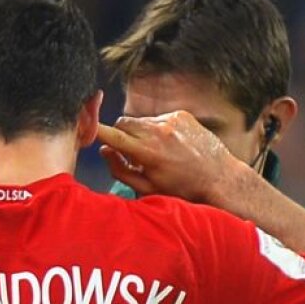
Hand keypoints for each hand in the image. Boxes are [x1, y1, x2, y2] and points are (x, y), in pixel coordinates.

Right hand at [97, 112, 245, 202]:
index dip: (95, 130)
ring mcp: (171, 120)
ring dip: (141, 133)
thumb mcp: (148, 188)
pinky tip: (171, 145)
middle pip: (123, 122)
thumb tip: (104, 151)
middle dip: (121, 135)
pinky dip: (158, 129)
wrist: (219, 177)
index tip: (85, 127)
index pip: (112, 135)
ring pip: (141, 121)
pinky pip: (159, 118)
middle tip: (131, 152)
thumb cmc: (183, 188)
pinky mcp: (181, 114)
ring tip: (156, 152)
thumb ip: (120, 170)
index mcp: (147, 152)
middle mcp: (158, 131)